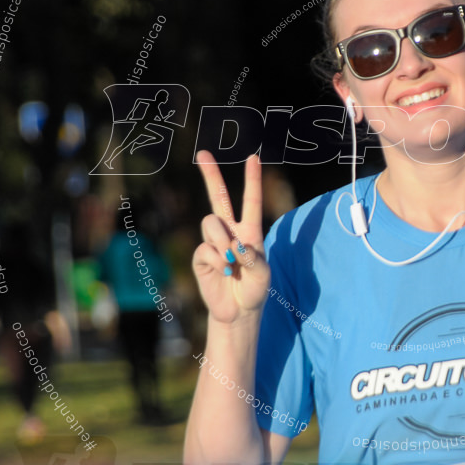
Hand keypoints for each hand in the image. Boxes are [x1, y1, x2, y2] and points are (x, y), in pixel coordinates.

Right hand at [192, 151, 270, 324]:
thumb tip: (234, 246)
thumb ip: (253, 259)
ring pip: (210, 223)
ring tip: (230, 261)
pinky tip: (223, 271)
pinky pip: (204, 248)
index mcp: (250, 231)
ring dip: (221, 240)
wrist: (238, 311)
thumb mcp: (263, 275)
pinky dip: (215, 259)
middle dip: (211, 175)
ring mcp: (214, 243)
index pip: (251, 200)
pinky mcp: (201, 257)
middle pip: (218, 198)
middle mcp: (230, 232)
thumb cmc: (255, 290)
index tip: (254, 157)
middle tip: (202, 153)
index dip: (252, 179)